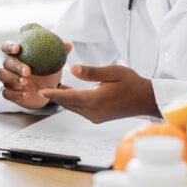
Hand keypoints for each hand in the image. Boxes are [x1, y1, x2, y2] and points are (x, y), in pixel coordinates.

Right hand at [0, 40, 71, 108]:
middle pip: (5, 62)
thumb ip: (60, 53)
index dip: (9, 47)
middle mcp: (10, 66)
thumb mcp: (54, 63)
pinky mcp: (9, 93)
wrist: (47, 92)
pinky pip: (6, 93)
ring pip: (2, 75)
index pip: (7, 47)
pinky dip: (15, 93)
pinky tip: (26, 94)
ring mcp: (8, 79)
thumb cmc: (47, 73)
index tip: (17, 49)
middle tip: (28, 71)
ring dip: (12, 78)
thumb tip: (68, 44)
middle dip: (15, 65)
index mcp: (18, 55)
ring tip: (25, 82)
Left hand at [39, 64, 160, 122]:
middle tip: (42, 87)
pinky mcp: (98, 118)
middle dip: (55, 96)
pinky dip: (73, 101)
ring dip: (64, 99)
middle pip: (68, 104)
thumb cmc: (132, 83)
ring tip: (53, 88)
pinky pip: (80, 110)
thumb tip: (72, 68)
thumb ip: (91, 71)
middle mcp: (92, 112)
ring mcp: (95, 117)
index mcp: (94, 101)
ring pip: (73, 107)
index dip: (52, 94)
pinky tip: (70, 92)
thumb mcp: (112, 72)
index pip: (67, 97)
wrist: (146, 99)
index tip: (40, 91)